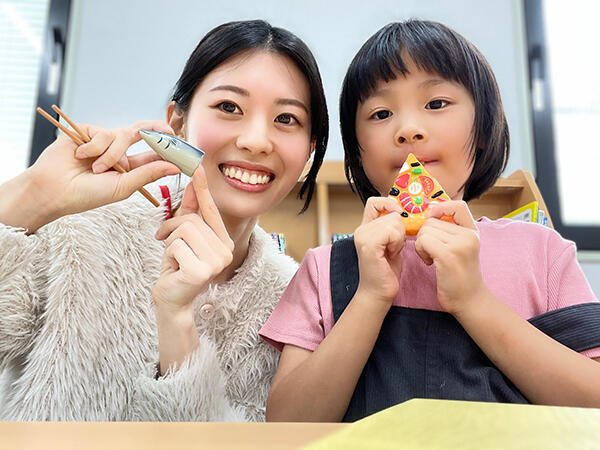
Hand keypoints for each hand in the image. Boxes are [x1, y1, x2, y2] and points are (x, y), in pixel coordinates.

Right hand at [24, 120, 179, 228]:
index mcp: (130, 168)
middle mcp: (119, 152)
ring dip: (113, 153)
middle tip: (170, 133)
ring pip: (124, 135)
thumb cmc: (88, 194)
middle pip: (145, 133)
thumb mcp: (124, 187)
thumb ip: (148, 174)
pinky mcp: (88, 131)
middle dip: (158, 130)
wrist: (54, 190)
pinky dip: (95, 146)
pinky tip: (81, 157)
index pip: (155, 154)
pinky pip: (104, 132)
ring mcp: (104, 140)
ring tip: (98, 168)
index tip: (184, 147)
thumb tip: (174, 166)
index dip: (169, 149)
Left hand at [152, 165, 233, 311]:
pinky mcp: (201, 271)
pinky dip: (168, 254)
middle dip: (172, 228)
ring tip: (173, 257)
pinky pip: (176, 246)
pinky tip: (174, 268)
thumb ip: (189, 212)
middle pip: (191, 219)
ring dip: (169, 242)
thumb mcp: (182, 238)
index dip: (202, 189)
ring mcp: (216, 262)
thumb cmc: (177, 268)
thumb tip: (192, 182)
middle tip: (165, 242)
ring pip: (183, 230)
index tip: (196, 167)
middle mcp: (225, 251)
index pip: (211, 211)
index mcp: (224, 242)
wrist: (172, 300)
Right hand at [353, 197, 405, 305]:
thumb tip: (405, 214)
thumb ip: (393, 227)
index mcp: (365, 227)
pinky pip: (392, 231)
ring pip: (394, 221)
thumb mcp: (392, 243)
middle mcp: (361, 230)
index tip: (399, 217)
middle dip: (400, 230)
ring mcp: (363, 236)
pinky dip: (397, 242)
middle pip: (391, 212)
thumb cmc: (386, 271)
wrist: (378, 293)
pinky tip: (391, 254)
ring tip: (392, 252)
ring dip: (399, 238)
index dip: (390, 204)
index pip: (375, 202)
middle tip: (393, 248)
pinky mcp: (368, 245)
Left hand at [415, 200, 486, 315]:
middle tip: (430, 251)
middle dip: (424, 235)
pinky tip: (428, 263)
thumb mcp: (461, 248)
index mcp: (472, 231)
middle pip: (432, 221)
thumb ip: (450, 232)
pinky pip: (423, 241)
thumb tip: (428, 215)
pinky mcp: (448, 255)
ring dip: (421, 245)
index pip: (458, 205)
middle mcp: (469, 235)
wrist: (470, 301)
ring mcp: (460, 245)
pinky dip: (420, 251)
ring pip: (425, 231)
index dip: (440, 208)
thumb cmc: (460, 276)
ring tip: (431, 258)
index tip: (432, 221)